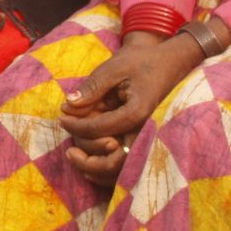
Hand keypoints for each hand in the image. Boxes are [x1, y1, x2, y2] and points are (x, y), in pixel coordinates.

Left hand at [58, 29, 203, 182]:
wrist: (169, 63)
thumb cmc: (141, 62)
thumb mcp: (114, 68)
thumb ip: (92, 87)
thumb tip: (68, 106)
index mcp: (138, 114)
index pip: (100, 129)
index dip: (76, 126)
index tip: (61, 118)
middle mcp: (145, 132)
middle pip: (113, 161)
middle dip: (86, 159)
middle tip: (68, 149)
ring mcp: (145, 139)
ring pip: (120, 168)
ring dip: (96, 166)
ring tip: (75, 155)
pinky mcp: (142, 140)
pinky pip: (125, 163)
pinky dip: (106, 165)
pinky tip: (89, 158)